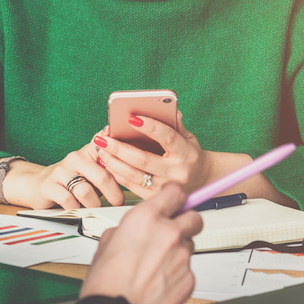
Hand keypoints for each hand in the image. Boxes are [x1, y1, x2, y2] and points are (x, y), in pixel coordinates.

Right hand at [4, 132, 125, 209]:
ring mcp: (61, 171)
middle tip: (117, 203)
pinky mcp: (49, 185)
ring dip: (94, 204)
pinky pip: (69, 201)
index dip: (119, 154)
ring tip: (95, 207)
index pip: (107, 147)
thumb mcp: (92, 170)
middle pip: (102, 176)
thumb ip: (111, 167)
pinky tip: (77, 207)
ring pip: (86, 191)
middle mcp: (75, 158)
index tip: (130, 160)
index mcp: (89, 151)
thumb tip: (136, 169)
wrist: (39, 185)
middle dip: (113, 194)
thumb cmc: (73, 180)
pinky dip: (76, 208)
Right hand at [79, 183, 202, 303]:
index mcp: (146, 218)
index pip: (176, 192)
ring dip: (178, 251)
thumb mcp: (107, 243)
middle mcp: (168, 233)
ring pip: (190, 245)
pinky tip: (159, 282)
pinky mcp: (189, 279)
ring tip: (156, 266)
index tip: (175, 201)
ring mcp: (182, 256)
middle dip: (185, 223)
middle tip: (172, 233)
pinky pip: (188, 269)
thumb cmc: (106, 283)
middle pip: (194, 217)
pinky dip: (177, 274)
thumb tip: (136, 229)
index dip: (175, 197)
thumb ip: (128, 228)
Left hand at [94, 111, 212, 197]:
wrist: (201, 179)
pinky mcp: (155, 196)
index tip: (131, 117)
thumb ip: (175, 123)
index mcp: (186, 153)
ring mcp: (165, 186)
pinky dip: (117, 174)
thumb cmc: (190, 154)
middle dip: (119, 148)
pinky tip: (108, 163)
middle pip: (143, 159)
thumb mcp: (188, 137)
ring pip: (134, 175)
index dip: (150, 127)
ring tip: (101, 149)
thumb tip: (166, 106)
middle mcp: (176, 172)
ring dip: (113, 162)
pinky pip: (131, 186)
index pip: (167, 137)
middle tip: (103, 138)